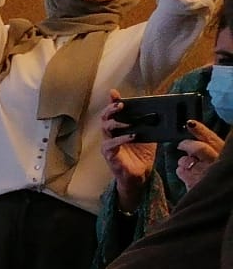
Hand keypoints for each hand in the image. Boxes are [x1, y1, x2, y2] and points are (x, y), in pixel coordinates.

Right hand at [99, 88, 151, 210]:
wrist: (140, 175)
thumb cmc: (142, 155)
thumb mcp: (150, 135)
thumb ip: (151, 124)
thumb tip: (164, 111)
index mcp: (120, 127)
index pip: (114, 111)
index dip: (113, 101)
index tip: (114, 92)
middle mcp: (111, 134)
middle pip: (105, 117)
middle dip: (111, 108)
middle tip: (120, 104)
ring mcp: (108, 144)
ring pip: (105, 128)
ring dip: (116, 122)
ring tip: (127, 121)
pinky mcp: (109, 154)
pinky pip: (112, 144)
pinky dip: (122, 138)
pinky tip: (132, 136)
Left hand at [177, 120, 222, 189]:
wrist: (222, 200)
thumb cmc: (223, 178)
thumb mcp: (223, 161)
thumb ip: (215, 150)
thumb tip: (199, 137)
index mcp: (226, 153)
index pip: (211, 138)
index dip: (200, 130)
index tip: (190, 123)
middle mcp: (218, 162)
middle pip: (198, 148)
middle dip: (187, 144)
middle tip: (181, 144)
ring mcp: (206, 174)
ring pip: (187, 161)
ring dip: (183, 160)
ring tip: (184, 163)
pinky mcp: (196, 185)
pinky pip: (182, 173)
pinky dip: (181, 171)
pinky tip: (183, 172)